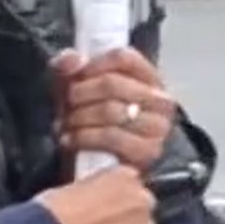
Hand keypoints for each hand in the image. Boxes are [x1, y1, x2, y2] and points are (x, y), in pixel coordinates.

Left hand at [52, 48, 175, 174]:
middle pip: (112, 83)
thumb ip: (67, 66)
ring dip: (78, 118)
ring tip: (64, 125)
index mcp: (148, 77)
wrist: (92, 165)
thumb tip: (73, 60)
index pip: (124, 58)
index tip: (74, 78)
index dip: (94, 64)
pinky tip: (69, 140)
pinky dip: (84, 137)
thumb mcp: (73, 87)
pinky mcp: (148, 152)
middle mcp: (161, 100)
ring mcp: (158, 127)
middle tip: (65, 106)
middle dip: (79, 95)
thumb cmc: (87, 119)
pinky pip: (112, 137)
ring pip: (110, 110)